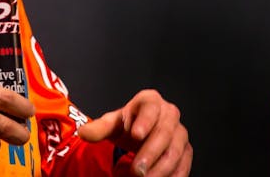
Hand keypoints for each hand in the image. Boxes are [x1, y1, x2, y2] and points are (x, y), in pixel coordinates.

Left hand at [77, 88, 191, 176]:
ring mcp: (180, 132)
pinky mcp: (186, 150)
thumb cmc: (128, 125)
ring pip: (175, 151)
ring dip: (160, 168)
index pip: (150, 107)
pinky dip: (173, 175)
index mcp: (151, 101)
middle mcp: (169, 114)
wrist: (141, 133)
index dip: (145, 121)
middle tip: (137, 170)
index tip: (135, 134)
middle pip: (164, 133)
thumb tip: (83, 133)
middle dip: (150, 153)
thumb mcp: (112, 124)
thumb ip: (99, 128)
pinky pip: (184, 164)